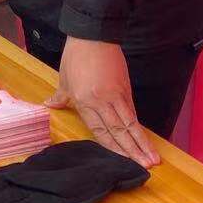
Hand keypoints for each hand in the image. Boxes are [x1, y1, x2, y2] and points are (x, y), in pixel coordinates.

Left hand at [46, 37, 159, 166]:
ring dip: (141, 142)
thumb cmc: (75, 56)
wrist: (92, 35)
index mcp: (82, 100)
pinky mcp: (125, 88)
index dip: (112, 147)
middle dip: (132, 151)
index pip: (98, 130)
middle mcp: (100, 101)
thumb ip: (61, 96)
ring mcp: (115, 95)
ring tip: (152, 158)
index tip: (122, 160)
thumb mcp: (64, 78)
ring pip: (129, 124)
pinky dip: (139, 126)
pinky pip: (132, 111)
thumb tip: (50, 105)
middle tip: (145, 166)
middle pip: (117, 131)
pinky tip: (145, 137)